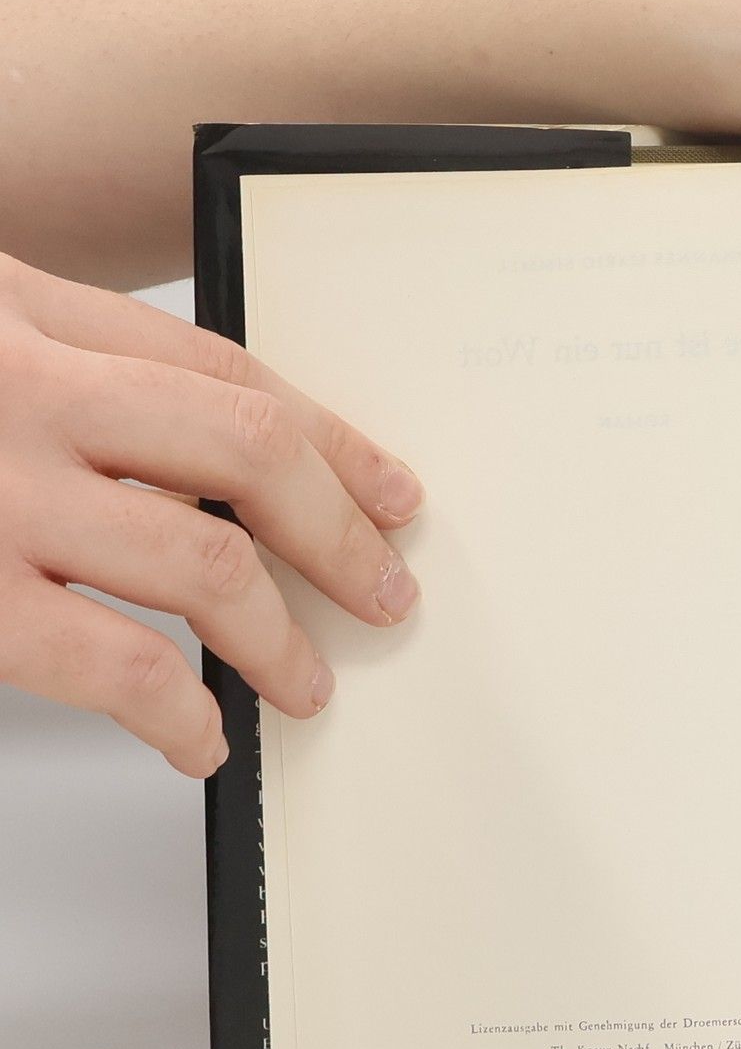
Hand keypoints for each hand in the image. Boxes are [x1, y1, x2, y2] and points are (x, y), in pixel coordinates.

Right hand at [0, 253, 421, 775]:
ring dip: (279, 637)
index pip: (226, 370)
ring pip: (205, 562)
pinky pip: (120, 667)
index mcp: (23, 311)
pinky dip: (180, 715)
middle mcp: (22, 387)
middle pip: (244, 448)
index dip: (333, 442)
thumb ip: (65, 376)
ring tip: (306, 683)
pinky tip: (201, 736)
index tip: (396, 496)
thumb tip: (217, 469)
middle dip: (338, 533)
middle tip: (386, 592)